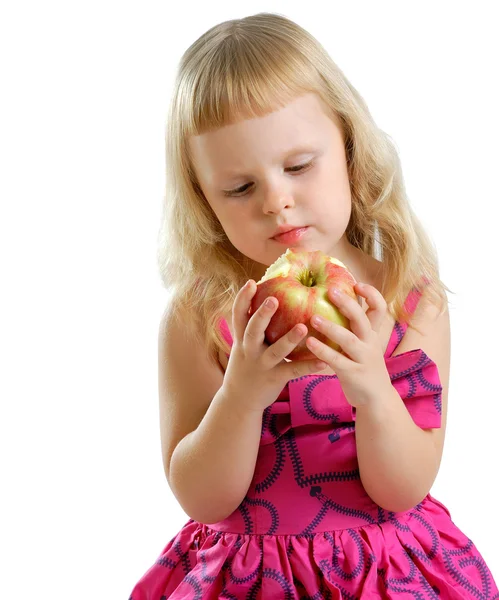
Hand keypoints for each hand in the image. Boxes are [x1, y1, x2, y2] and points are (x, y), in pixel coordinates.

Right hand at [222, 280, 327, 413]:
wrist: (238, 401)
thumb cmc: (247, 365)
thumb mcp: (244, 345)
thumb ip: (253, 326)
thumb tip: (268, 296)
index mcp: (241, 338)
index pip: (238, 315)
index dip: (243, 298)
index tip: (251, 282)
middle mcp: (249, 350)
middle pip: (253, 329)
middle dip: (262, 315)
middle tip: (274, 299)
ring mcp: (261, 365)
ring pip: (275, 351)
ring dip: (289, 339)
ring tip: (302, 327)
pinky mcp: (274, 379)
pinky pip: (293, 371)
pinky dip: (308, 366)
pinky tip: (324, 361)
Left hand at [306, 282, 391, 406]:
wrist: (377, 400)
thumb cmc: (363, 366)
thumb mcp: (363, 345)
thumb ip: (352, 328)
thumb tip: (335, 302)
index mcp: (372, 333)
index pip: (379, 308)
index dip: (371, 294)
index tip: (356, 283)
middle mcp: (370, 343)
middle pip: (362, 319)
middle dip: (348, 303)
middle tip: (330, 290)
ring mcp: (364, 358)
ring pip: (349, 339)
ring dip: (331, 327)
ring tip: (313, 318)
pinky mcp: (354, 374)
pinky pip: (337, 360)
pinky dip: (323, 351)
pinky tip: (309, 343)